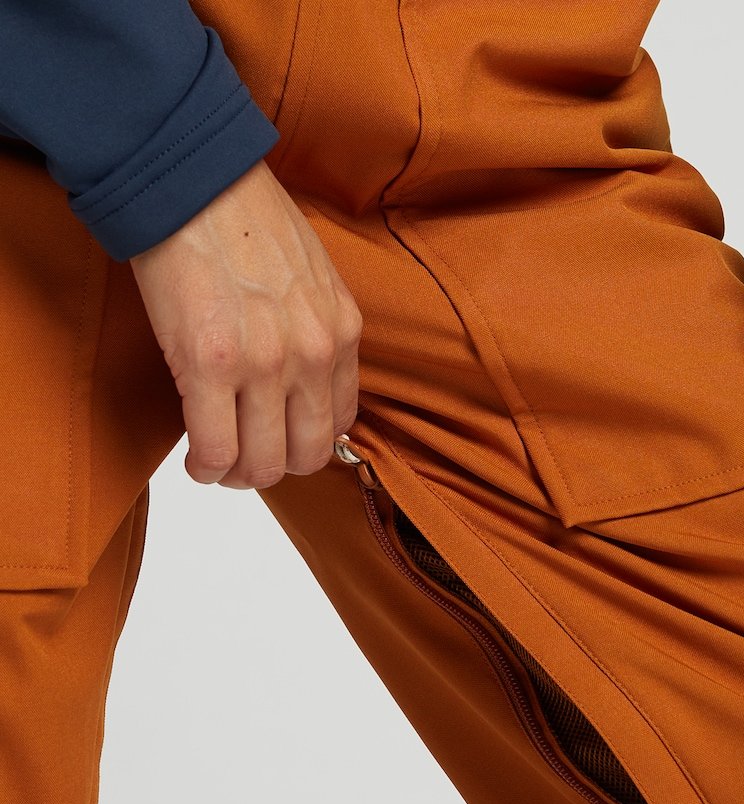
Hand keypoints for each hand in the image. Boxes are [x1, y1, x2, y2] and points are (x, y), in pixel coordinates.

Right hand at [128, 159, 361, 488]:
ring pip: (263, 464)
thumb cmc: (244, 217)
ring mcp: (264, 364)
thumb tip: (300, 380)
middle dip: (275, 468)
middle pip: (307, 456)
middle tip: (246, 459)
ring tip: (217, 462)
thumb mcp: (311, 275)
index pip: (341, 422)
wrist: (191, 178)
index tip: (279, 436)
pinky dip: (205, 468)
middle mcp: (313, 354)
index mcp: (342, 331)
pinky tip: (195, 461)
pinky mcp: (210, 366)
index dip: (306, 441)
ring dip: (237, 474)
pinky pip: (217, 450)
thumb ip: (316, 328)